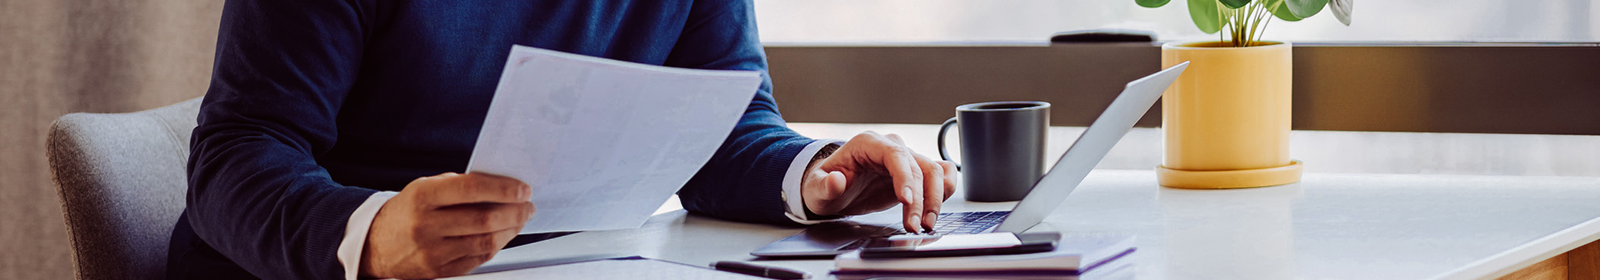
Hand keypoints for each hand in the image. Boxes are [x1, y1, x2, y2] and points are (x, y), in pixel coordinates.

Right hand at [360, 172, 534, 278]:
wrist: (376, 244)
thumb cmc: (407, 211)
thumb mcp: (424, 187)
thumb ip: (459, 185)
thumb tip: (501, 186)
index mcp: (422, 196)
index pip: (471, 189)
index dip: (503, 188)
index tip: (522, 188)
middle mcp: (425, 225)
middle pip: (483, 219)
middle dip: (514, 211)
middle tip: (527, 205)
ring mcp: (432, 252)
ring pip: (485, 241)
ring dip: (511, 229)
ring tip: (520, 219)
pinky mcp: (439, 271)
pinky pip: (478, 259)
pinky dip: (497, 245)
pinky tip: (503, 235)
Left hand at [801, 131, 958, 232]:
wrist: (832, 188)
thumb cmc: (824, 185)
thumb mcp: (815, 188)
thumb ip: (824, 185)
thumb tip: (835, 180)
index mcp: (868, 144)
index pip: (895, 155)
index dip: (905, 177)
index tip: (907, 201)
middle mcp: (891, 147)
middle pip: (919, 167)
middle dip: (921, 199)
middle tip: (915, 226)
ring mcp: (905, 160)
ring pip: (934, 172)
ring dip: (935, 199)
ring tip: (926, 224)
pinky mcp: (914, 175)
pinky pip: (939, 175)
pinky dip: (945, 190)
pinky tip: (937, 209)